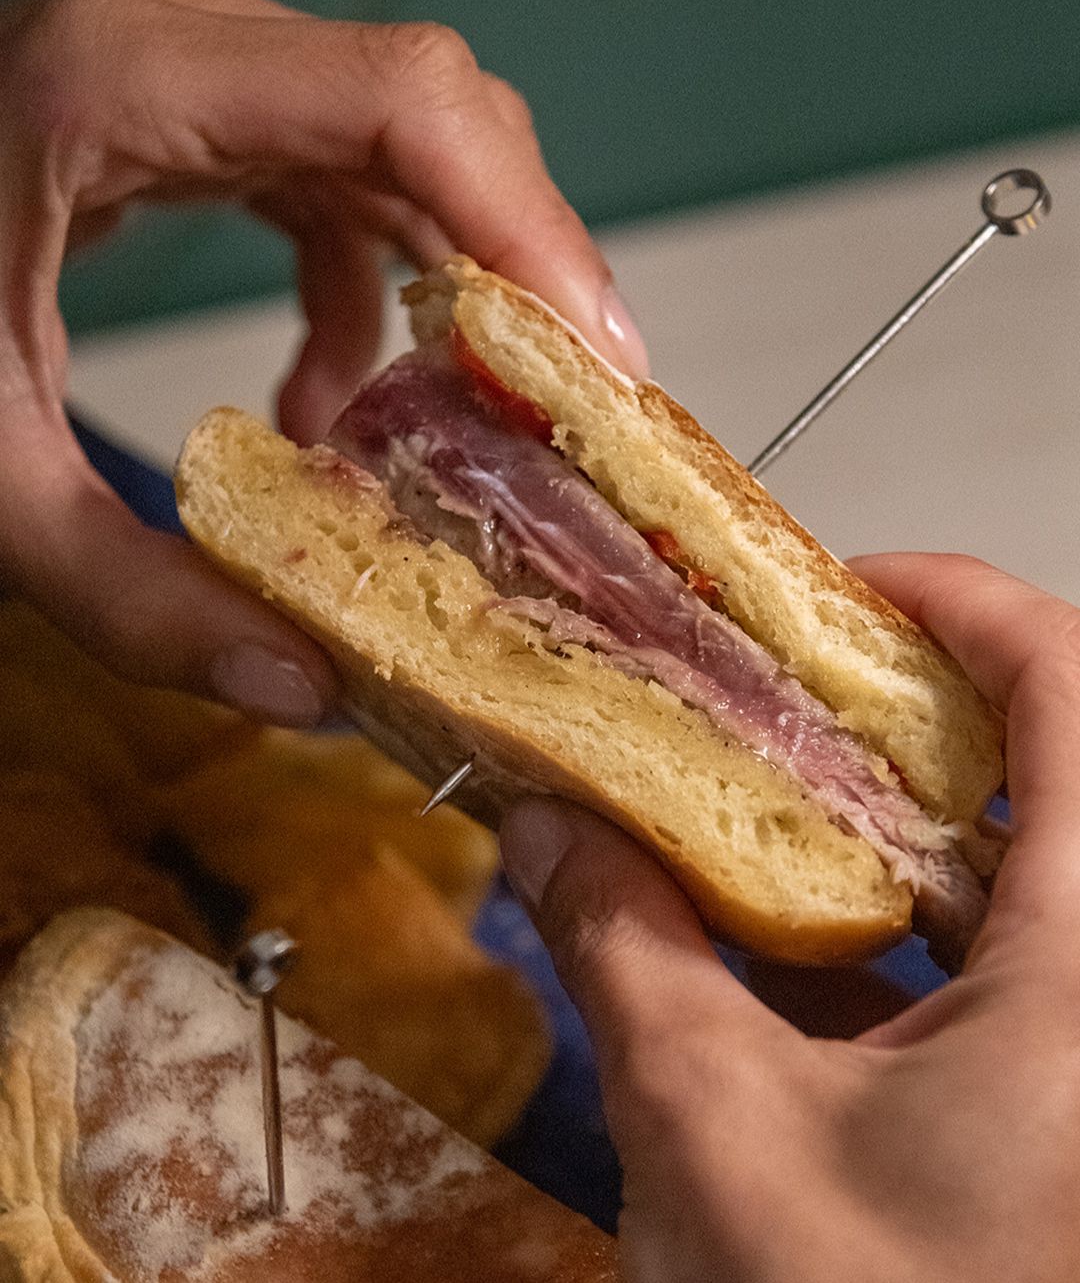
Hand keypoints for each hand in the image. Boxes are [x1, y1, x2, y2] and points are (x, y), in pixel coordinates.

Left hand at [0, 0, 646, 722]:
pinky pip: (347, 189)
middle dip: (521, 273)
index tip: (591, 358)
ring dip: (461, 290)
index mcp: (124, 81)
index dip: (529, 222)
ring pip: (414, 152)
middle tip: (561, 418)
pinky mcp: (209, 120)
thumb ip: (126, 591)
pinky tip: (330, 406)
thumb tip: (299, 685)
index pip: (400, 103)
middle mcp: (184, 43)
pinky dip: (371, 297)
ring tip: (470, 428)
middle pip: (438, 123)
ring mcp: (203, 70)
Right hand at [500, 553, 1079, 1281]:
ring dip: (898, 830)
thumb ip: (627, 955)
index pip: (1077, 692)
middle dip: (905, 714)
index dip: (966, 605)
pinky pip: (1013, 970)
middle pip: (1053, 765)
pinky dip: (911, 936)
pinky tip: (804, 960)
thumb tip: (548, 827)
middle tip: (781, 696)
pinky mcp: (1067, 1105)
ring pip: (1028, 874)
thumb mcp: (719, 1139)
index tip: (844, 592)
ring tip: (767, 810)